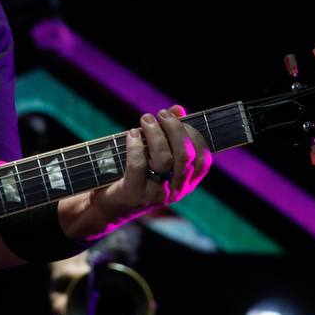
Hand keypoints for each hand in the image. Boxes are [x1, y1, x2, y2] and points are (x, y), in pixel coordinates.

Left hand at [87, 105, 211, 229]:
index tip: (179, 118)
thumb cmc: (137, 174)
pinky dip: (135, 146)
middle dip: (175, 129)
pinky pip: (139, 166)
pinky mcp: (134, 194)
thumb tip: (178, 109)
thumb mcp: (155, 154)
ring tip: (145, 119)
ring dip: (155, 133)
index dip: (194, 135)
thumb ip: (169, 133)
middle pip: (185, 156)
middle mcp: (176, 190)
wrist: (112, 205)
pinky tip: (132, 134)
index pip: (203, 159)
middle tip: (162, 114)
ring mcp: (156, 194)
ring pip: (164, 160)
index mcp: (187, 182)